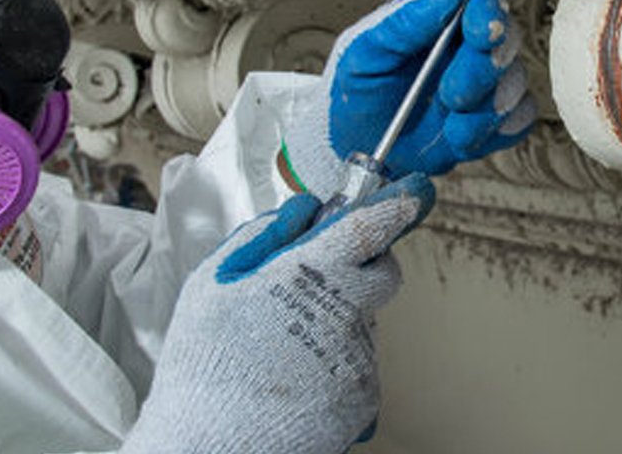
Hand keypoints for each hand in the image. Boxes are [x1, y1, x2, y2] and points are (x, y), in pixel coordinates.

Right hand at [120, 174, 434, 453]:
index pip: (369, 225)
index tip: (415, 192)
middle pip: (383, 273)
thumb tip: (304, 210)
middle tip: (320, 278)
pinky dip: (334, 362)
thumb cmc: (205, 363)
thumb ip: (265, 235)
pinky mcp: (365, 398)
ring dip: (337, 320)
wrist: (212, 446)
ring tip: (284, 346)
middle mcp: (344, 314)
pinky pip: (359, 363)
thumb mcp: (214, 280)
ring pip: (364, 320)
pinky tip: (295, 375)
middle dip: (362, 265)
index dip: (396, 203)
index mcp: (307, 274)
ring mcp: (359, 358)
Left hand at [282, 0, 534, 199]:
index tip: (481, 33)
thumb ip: (404, 20)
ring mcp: (486, 82)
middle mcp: (467, 44)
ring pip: (517, 82)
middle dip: (482, 70)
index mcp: (438, 16)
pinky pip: (520, 120)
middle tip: (450, 95)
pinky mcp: (496, 120)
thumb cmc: (357, 91)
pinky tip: (458, 137)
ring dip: (484, 110)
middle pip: (507, 37)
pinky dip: (492, 133)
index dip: (489, 9)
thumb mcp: (363, 51)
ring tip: (447, 124)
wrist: (355, 148)